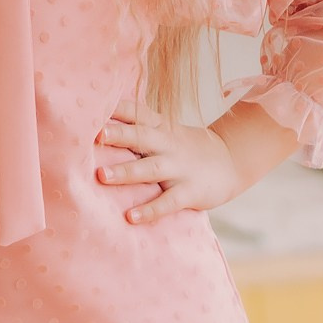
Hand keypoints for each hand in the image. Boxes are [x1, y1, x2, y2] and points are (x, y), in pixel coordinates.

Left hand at [96, 101, 249, 224]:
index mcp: (160, 127)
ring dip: (126, 172)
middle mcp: (168, 144)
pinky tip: (131, 217)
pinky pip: (168, 202)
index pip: (136, 112)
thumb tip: (96, 122)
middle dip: (119, 135)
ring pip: (150, 169)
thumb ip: (136, 126)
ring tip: (103, 176)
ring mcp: (179, 168)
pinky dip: (150, 210)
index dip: (115, 107)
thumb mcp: (165, 130)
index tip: (92, 105)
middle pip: (141, 136)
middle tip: (96, 135)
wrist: (230, 162)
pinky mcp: (190, 192)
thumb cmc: (184, 147)